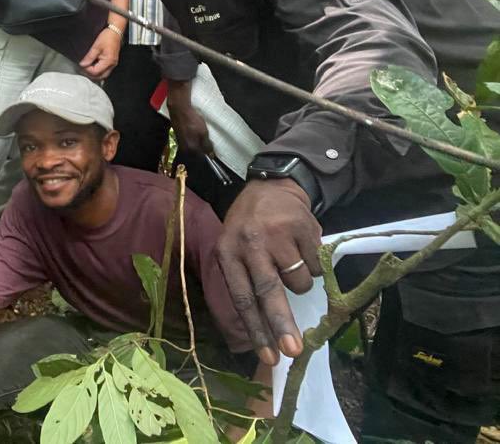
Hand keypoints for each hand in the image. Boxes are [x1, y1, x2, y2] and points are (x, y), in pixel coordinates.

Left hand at [79, 28, 121, 80]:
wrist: (115, 31)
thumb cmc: (108, 37)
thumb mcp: (96, 46)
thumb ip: (89, 57)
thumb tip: (82, 64)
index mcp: (108, 61)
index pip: (95, 72)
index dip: (87, 70)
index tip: (81, 65)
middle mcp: (112, 65)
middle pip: (100, 76)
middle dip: (91, 74)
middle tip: (83, 68)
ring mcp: (113, 64)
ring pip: (102, 74)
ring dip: (94, 73)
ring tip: (87, 67)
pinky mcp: (112, 61)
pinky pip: (105, 70)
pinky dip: (98, 70)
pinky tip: (93, 65)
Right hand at [166, 79, 213, 155]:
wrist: (179, 110)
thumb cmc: (192, 121)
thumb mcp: (203, 133)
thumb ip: (207, 145)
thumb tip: (211, 155)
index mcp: (191, 149)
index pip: (203, 156)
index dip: (209, 151)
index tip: (212, 145)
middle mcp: (185, 149)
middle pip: (197, 152)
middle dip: (203, 146)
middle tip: (207, 138)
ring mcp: (181, 143)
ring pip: (193, 146)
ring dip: (198, 142)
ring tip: (201, 132)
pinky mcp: (178, 137)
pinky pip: (188, 141)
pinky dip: (192, 138)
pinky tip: (194, 130)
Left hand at [216, 179, 321, 365]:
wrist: (272, 186)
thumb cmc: (249, 227)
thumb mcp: (233, 247)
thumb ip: (245, 281)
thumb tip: (267, 331)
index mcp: (228, 252)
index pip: (241, 297)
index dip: (256, 329)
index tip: (269, 357)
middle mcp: (250, 243)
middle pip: (267, 292)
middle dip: (282, 325)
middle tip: (294, 351)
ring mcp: (278, 234)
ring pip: (299, 282)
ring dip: (300, 286)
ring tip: (290, 263)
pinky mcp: (303, 228)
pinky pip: (316, 266)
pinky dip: (312, 266)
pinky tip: (300, 248)